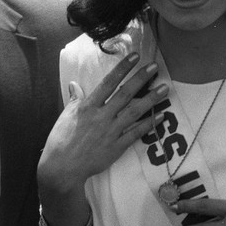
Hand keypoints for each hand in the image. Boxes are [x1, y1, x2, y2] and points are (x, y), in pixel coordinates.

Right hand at [39, 53, 167, 203]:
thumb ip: (75, 100)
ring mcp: (111, 132)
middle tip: (154, 67)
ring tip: (164, 88)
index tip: (134, 57)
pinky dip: (149, 124)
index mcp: (88, 106)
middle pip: (125, 94)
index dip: (122, 68)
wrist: (63, 168)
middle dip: (141, 79)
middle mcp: (102, 116)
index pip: (108, 82)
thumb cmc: (60, 141)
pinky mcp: (117, 147)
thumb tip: (75, 84)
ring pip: (134, 112)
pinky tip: (161, 116)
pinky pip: (136, 133)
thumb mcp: (65, 116)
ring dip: (151, 99)